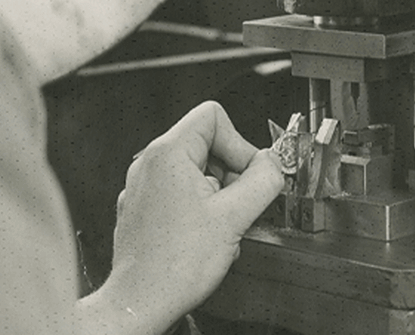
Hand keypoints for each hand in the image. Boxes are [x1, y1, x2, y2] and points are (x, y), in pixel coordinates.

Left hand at [85, 101, 283, 334]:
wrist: (142, 298)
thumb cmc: (175, 263)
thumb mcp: (234, 218)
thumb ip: (262, 182)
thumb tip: (273, 164)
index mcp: (167, 153)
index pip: (212, 116)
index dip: (239, 143)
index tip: (249, 175)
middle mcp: (149, 163)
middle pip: (206, 145)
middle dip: (230, 174)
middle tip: (236, 207)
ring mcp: (144, 185)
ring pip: (196, 174)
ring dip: (218, 197)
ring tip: (219, 228)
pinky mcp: (145, 207)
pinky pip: (182, 194)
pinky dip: (200, 210)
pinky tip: (202, 238)